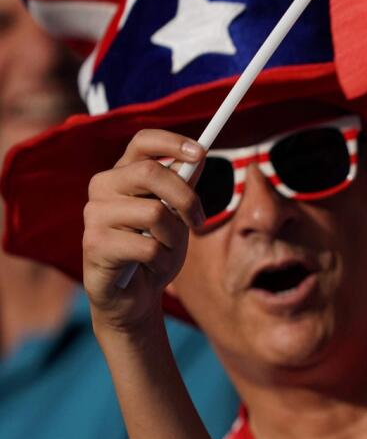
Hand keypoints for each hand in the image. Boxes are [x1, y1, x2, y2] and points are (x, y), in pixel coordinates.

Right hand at [82, 129, 205, 332]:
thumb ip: (183, 186)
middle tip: (199, 221)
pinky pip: (147, 246)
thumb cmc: (155, 251)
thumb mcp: (177, 216)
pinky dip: (161, 261)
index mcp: (122, 175)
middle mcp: (102, 188)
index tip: (200, 152)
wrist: (135, 296)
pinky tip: (150, 267)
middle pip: (150, 172)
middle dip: (186, 198)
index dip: (172, 142)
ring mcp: (94, 215)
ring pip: (154, 212)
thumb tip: (197, 155)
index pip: (142, 142)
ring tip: (164, 251)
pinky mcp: (94, 244)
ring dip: (173, 238)